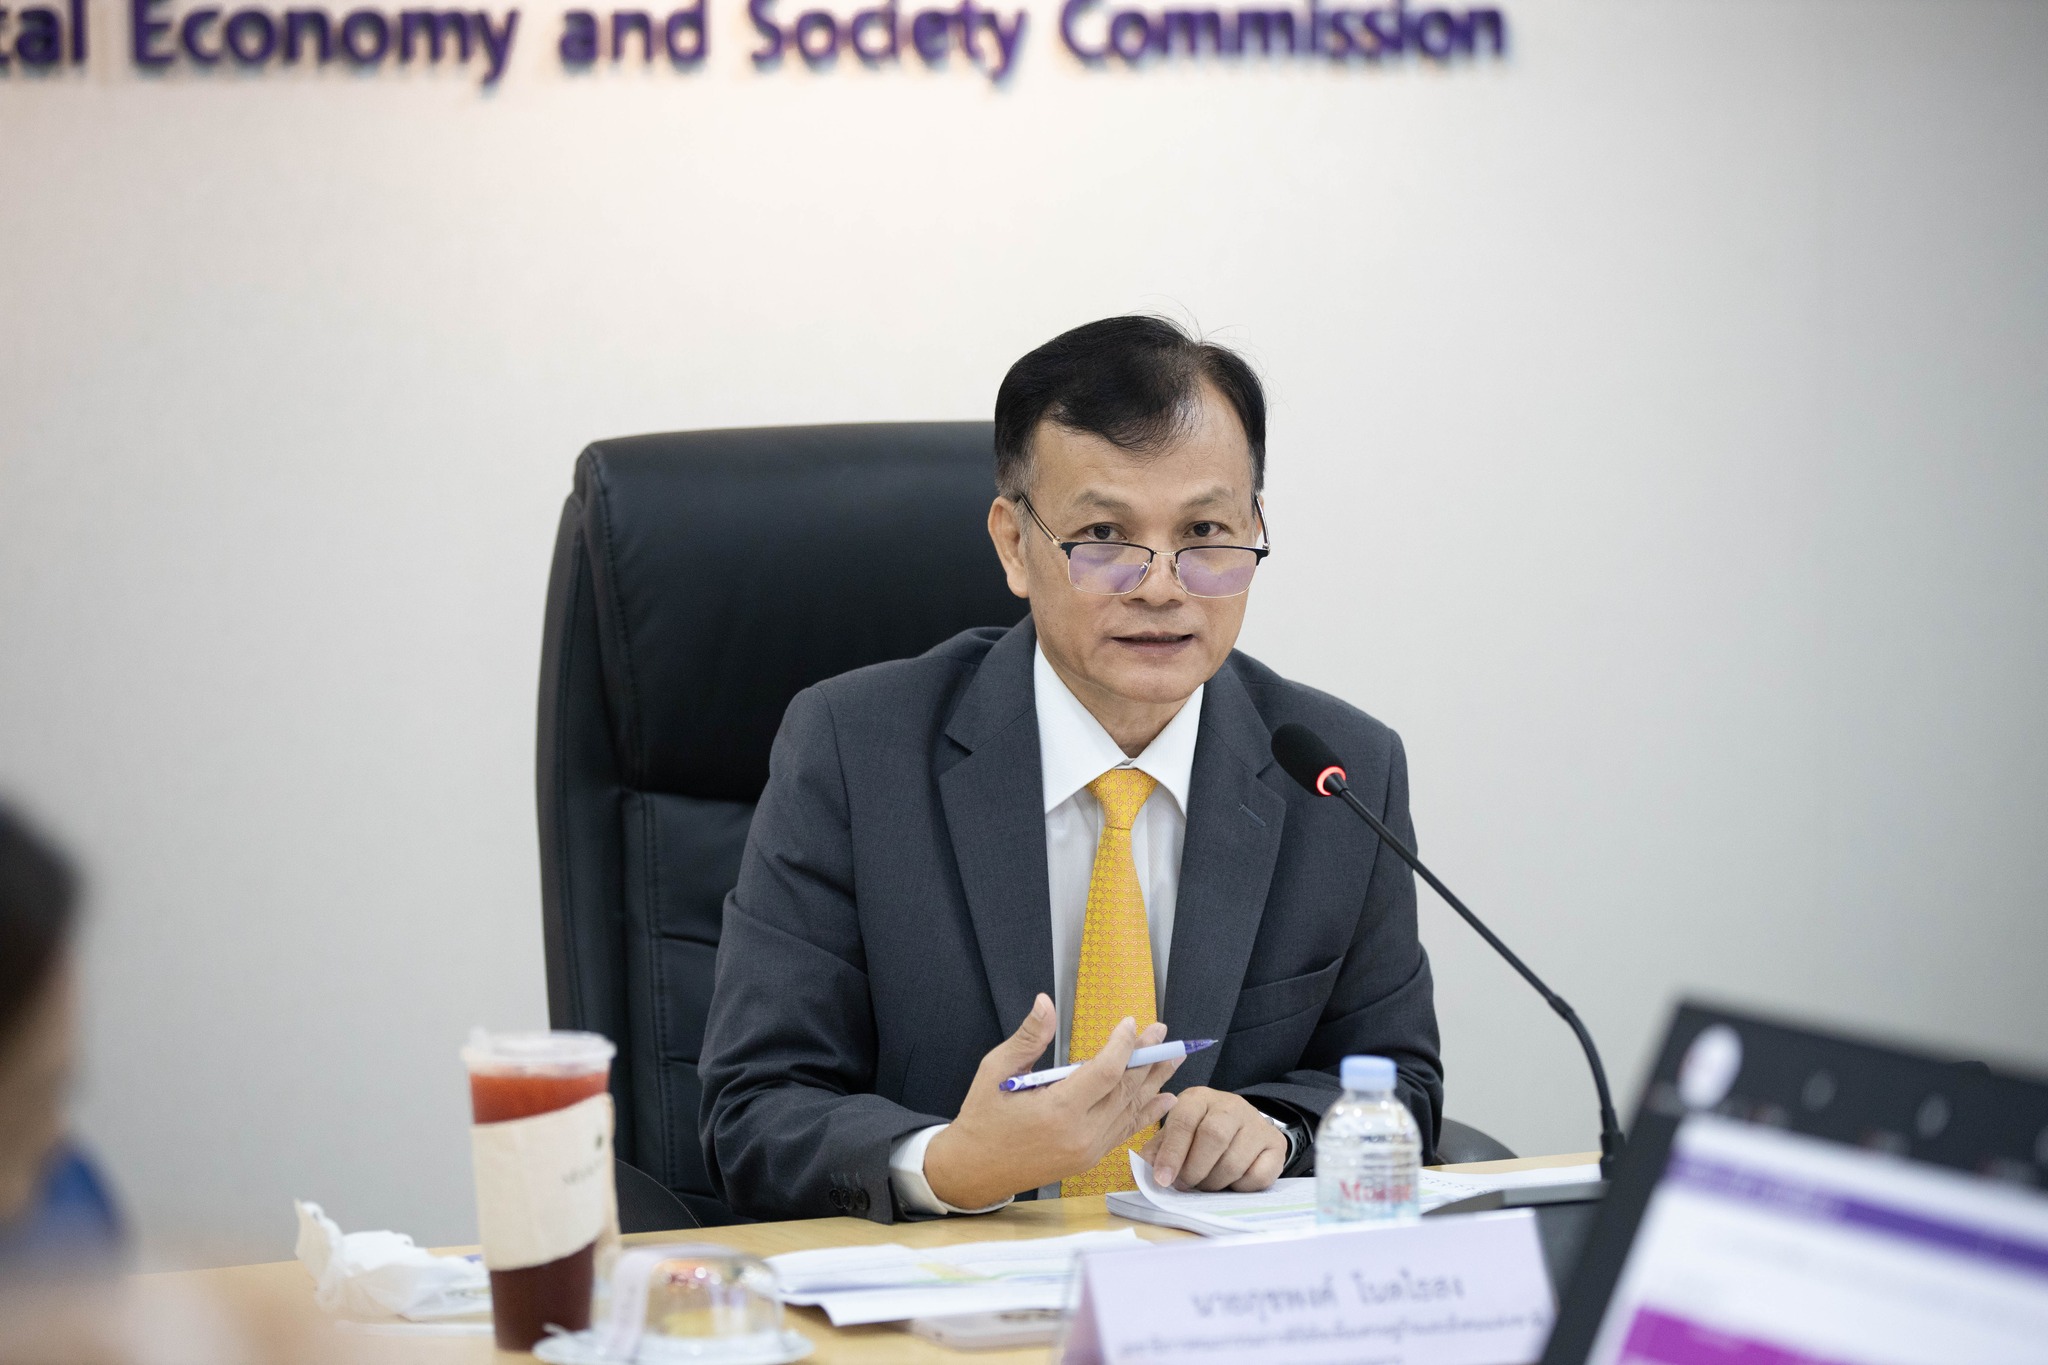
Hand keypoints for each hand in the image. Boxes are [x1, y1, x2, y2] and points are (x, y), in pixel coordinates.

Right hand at [925, 994, 1182, 1209]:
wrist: (972, 1171)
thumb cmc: (982, 1118)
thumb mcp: (995, 1071)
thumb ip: (1028, 1038)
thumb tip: (1045, 1002)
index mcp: (1057, 1110)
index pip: (1104, 1072)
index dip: (1122, 1045)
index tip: (1131, 1023)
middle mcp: (1079, 1134)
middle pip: (1124, 1090)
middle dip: (1145, 1058)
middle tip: (1162, 1032)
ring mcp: (1087, 1150)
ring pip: (1129, 1110)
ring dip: (1153, 1081)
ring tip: (1173, 1056)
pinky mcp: (1088, 1160)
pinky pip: (1124, 1132)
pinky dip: (1147, 1113)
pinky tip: (1165, 1098)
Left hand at [1138, 1087, 1287, 1191]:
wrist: (1241, 1128)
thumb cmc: (1199, 1134)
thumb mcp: (1175, 1134)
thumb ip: (1158, 1150)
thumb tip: (1149, 1168)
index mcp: (1199, 1098)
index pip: (1184, 1121)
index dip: (1172, 1153)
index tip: (1163, 1180)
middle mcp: (1231, 1105)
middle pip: (1213, 1137)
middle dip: (1195, 1169)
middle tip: (1185, 1185)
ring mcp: (1257, 1123)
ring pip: (1234, 1161)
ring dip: (1214, 1183)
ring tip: (1205, 1184)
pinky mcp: (1276, 1144)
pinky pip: (1258, 1175)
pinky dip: (1240, 1187)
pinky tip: (1231, 1182)